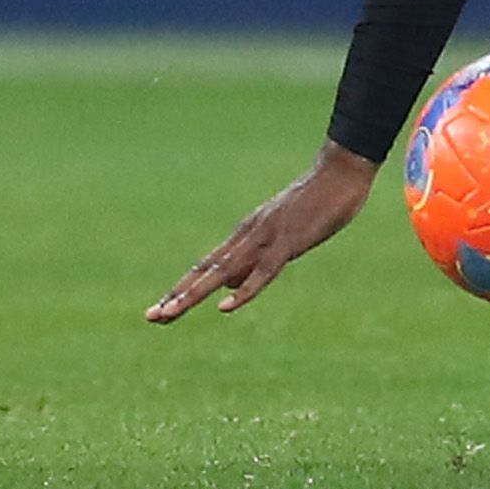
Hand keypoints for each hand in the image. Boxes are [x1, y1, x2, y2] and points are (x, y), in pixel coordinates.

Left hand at [146, 143, 377, 321]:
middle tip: (150, 317)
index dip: (182, 288)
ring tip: (170, 313)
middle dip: (178, 295)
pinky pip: (263, 271)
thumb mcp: (280, 236)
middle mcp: (248, 236)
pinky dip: (244, 291)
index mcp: (245, 235)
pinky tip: (225, 307)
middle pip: (206, 271)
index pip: (206, 267)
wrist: (339, 171)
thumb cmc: (315, 202)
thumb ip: (254, 260)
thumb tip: (229, 287)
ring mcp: (266, 238)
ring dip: (194, 294)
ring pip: (224, 272)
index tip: (159, 309)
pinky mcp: (288, 242)